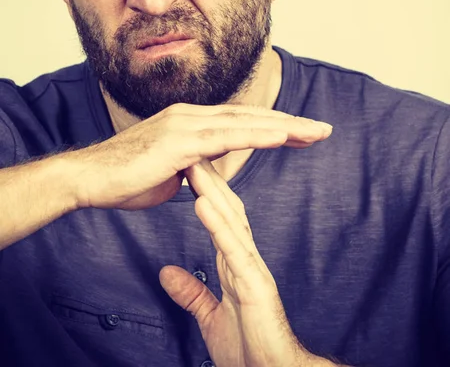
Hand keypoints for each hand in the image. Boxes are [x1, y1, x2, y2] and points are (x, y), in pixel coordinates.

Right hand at [71, 104, 331, 210]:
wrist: (89, 179)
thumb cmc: (126, 178)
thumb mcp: (170, 171)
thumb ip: (192, 166)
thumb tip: (203, 173)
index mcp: (190, 121)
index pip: (241, 121)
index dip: (274, 125)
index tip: (302, 133)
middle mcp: (191, 116)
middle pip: (250, 116)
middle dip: (290, 123)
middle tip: (323, 129)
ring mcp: (185, 124)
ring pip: (244, 122)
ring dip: (283, 126)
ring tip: (315, 132)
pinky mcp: (178, 141)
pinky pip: (225, 136)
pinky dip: (256, 134)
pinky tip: (282, 136)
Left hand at [159, 160, 338, 366]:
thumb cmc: (250, 348)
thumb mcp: (210, 318)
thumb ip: (191, 293)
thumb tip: (167, 273)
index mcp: (235, 263)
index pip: (218, 217)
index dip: (202, 191)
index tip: (184, 166)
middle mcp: (245, 259)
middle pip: (226, 209)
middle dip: (207, 180)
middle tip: (189, 150)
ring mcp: (252, 270)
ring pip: (231, 221)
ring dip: (211, 192)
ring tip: (193, 164)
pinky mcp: (256, 286)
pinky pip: (234, 250)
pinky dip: (218, 225)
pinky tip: (203, 205)